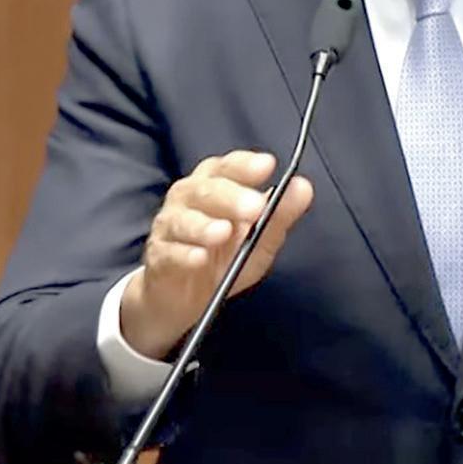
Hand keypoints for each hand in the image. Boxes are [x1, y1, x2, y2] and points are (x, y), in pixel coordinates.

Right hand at [120, 150, 313, 359]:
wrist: (182, 298)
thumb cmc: (221, 259)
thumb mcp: (258, 239)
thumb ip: (279, 214)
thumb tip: (303, 187)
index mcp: (213, 186)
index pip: (227, 167)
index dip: (245, 165)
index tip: (267, 165)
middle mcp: (188, 200)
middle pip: (205, 190)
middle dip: (231, 196)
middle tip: (254, 207)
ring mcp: (170, 228)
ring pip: (183, 220)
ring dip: (204, 225)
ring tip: (223, 232)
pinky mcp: (159, 257)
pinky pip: (169, 253)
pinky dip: (184, 255)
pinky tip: (199, 258)